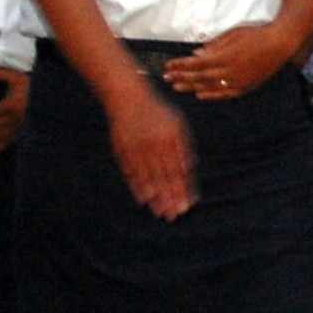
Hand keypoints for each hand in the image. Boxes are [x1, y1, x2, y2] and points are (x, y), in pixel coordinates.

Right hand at [109, 85, 197, 218]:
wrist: (128, 97)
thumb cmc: (158, 113)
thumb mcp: (177, 124)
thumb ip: (183, 146)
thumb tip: (189, 168)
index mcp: (170, 137)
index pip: (180, 168)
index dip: (184, 187)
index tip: (189, 205)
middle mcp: (154, 144)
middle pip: (164, 176)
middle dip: (170, 197)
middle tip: (175, 215)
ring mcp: (137, 147)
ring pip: (147, 177)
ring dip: (155, 196)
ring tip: (161, 212)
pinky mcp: (122, 149)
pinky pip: (131, 172)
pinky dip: (138, 186)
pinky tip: (144, 199)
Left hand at [163, 24, 286, 103]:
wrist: (280, 44)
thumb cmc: (257, 35)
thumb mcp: (233, 34)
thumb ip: (214, 46)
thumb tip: (197, 53)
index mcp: (223, 56)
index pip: (195, 63)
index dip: (180, 65)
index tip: (168, 66)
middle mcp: (228, 71)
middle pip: (199, 76)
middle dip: (181, 77)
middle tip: (167, 79)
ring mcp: (237, 81)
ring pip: (209, 86)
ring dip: (191, 87)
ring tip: (178, 87)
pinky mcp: (245, 86)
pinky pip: (224, 94)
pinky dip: (211, 95)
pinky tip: (200, 95)